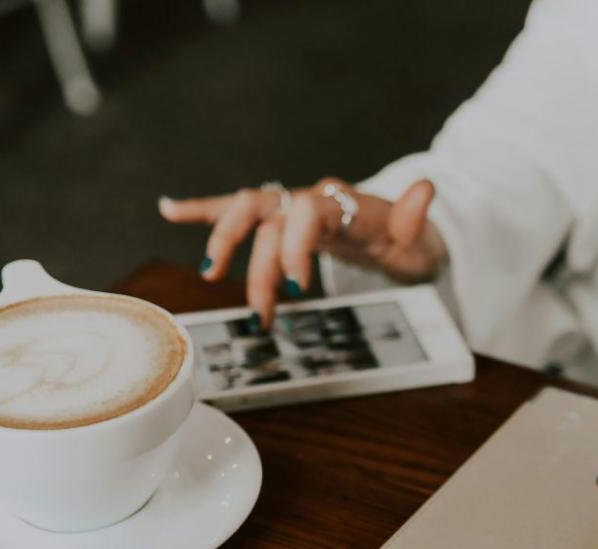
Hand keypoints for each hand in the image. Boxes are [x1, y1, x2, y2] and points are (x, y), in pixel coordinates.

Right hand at [158, 178, 447, 327]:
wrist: (402, 234)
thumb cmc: (406, 241)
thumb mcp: (418, 238)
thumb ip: (414, 217)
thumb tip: (427, 189)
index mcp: (341, 205)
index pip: (309, 214)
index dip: (296, 246)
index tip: (296, 287)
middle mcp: (311, 200)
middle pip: (271, 219)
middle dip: (259, 262)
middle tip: (261, 308)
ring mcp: (293, 207)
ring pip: (249, 215)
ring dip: (228, 244)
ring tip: (213, 277)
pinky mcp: (281, 220)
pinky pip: (239, 210)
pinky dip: (205, 210)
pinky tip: (170, 210)